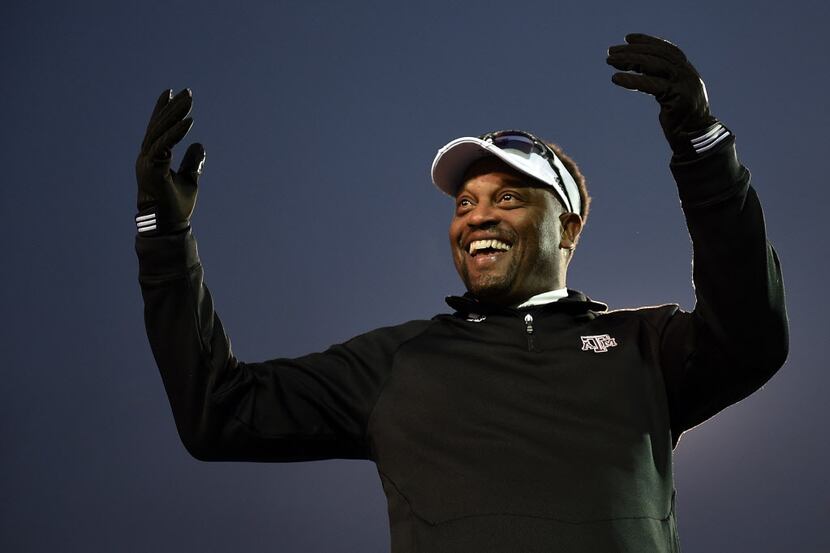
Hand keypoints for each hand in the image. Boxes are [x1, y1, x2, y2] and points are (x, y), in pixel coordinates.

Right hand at [135, 88, 204, 233]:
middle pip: (159, 126)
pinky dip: (176, 133)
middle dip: (172, 107)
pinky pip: (165, 145)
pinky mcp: (153, 168)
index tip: (171, 93)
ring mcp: (147, 162)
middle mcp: (147, 157)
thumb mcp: (189, 180)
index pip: (157, 129)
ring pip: (160, 132)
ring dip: (175, 114)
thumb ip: (192, 163)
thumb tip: (199, 145)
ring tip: (189, 101)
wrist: (168, 225)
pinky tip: (188, 122)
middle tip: (187, 92)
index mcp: (153, 158)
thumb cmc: (176, 206)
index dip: (163, 110)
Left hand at [606, 33, 716, 155]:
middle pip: (658, 55)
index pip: (667, 49)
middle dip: (633, 50)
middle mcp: (687, 74)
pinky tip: (616, 78)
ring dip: (630, 60)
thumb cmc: (680, 119)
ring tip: (610, 61)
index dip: (648, 42)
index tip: (628, 39)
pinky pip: (651, 84)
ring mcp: (683, 85)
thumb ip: (662, 80)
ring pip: (654, 65)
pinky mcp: (677, 98)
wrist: (694, 139)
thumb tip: (640, 69)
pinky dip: (633, 79)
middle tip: (611, 51)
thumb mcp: (673, 94)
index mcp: (687, 71)